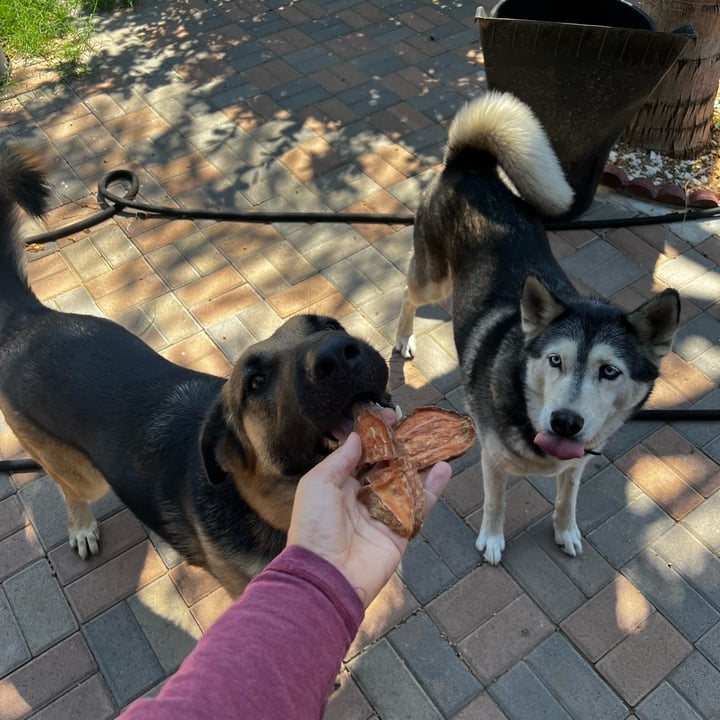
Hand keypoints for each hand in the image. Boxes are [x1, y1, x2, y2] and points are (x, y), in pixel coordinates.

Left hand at [287, 431, 451, 607]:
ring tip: (436, 441)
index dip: (375, 436)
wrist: (326, 576)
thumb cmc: (314, 527)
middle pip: (387, 465)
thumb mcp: (317, 484)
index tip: (388, 417)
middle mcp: (363, 497)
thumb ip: (340, 459)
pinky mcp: (401, 531)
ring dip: (421, 462)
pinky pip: (420, 505)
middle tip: (417, 425)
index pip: (362, 454)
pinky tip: (444, 467)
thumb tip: (357, 436)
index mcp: (339, 485)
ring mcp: (384, 513)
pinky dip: (433, 487)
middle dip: (401, 445)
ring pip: (407, 481)